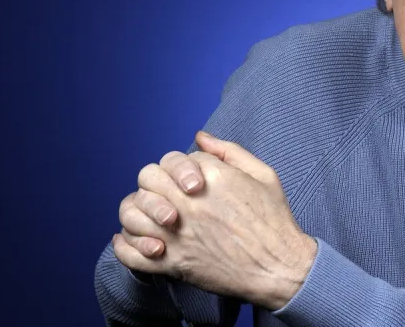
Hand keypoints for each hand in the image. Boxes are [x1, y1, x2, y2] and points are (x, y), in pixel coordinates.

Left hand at [112, 132, 317, 309]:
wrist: (279, 267)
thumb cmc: (274, 220)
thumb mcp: (262, 173)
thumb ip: (228, 151)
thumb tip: (199, 136)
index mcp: (211, 176)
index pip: (174, 159)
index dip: (180, 167)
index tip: (193, 181)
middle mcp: (189, 202)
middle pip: (148, 178)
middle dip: (156, 182)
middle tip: (170, 195)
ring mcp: (178, 233)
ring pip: (133, 212)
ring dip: (138, 210)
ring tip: (152, 216)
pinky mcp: (173, 263)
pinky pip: (131, 254)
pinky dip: (125, 246)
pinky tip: (134, 240)